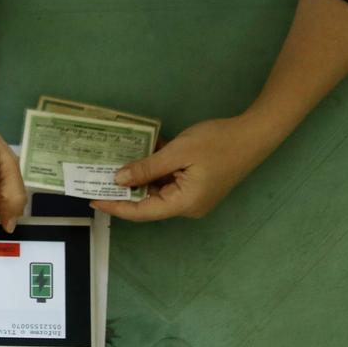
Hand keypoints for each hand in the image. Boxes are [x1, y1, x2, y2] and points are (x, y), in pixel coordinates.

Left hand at [92, 114, 281, 221]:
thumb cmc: (217, 142)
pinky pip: (170, 181)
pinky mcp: (198, 185)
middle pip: (149, 202)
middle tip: (97, 177)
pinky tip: (140, 154)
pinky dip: (156, 170)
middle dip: (124, 190)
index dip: (116, 207)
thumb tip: (119, 180)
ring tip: (112, 164)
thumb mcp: (178, 152)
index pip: (142, 212)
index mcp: (184, 203)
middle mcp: (188, 206)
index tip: (92, 200)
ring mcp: (194, 196)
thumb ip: (147, 167)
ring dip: (140, 177)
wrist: (255, 134)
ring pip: (158, 190)